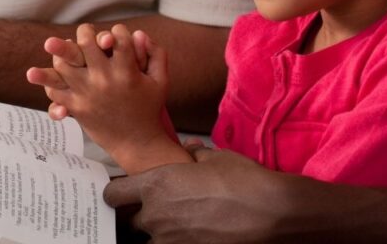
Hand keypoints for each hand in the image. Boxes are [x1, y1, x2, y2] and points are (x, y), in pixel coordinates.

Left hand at [26, 24, 185, 172]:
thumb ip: (156, 53)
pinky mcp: (76, 107)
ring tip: (70, 51)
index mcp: (127, 71)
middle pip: (85, 42)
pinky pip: (54, 89)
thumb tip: (139, 33)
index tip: (116, 35)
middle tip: (86, 33)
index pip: (118, 36)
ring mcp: (87, 93)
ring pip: (63, 63)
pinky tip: (60, 75)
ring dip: (64, 53)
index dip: (117, 31)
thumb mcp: (160, 81)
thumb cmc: (149, 109)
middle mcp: (105, 79)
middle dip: (85, 32)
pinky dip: (52, 81)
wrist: (138, 143)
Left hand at [104, 143, 294, 243]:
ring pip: (151, 241)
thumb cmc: (244, 181)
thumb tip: (190, 151)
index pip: (114, 195)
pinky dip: (178, 243)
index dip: (117, 196)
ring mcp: (170, 241)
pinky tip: (194, 236)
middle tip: (160, 212)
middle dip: (140, 218)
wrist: (272, 214)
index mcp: (156, 185)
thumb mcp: (216, 158)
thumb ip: (194, 156)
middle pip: (130, 223)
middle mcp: (156, 215)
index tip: (124, 196)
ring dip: (159, 235)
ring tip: (181, 226)